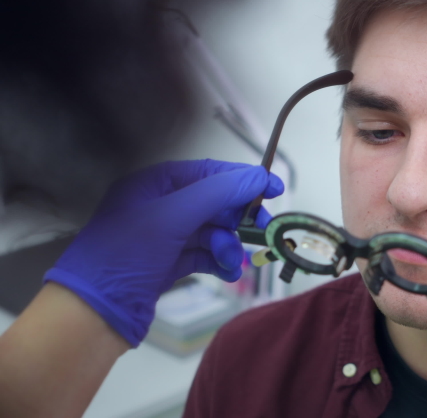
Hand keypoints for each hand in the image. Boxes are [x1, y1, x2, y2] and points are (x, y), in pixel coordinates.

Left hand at [44, 159, 282, 346]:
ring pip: (211, 232)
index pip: (207, 172)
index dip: (242, 179)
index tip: (275, 189)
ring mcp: (163, 237)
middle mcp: (159, 206)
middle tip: (262, 230)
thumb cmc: (125, 256)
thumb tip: (259, 176)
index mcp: (153, 184)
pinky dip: (218, 263)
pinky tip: (227, 273)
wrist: (92, 314)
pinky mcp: (168, 264)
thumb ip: (218, 193)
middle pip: (213, 202)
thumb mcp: (172, 217)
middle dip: (237, 218)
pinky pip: (203, 255)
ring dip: (228, 245)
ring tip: (231, 262)